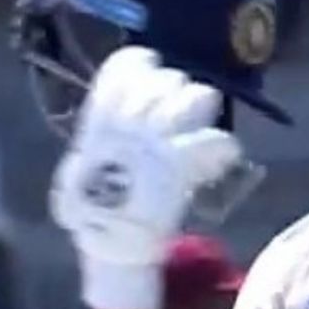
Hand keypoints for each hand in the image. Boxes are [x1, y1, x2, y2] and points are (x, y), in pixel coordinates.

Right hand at [49, 47, 243, 308]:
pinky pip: (215, 140)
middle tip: (179, 112)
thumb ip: (101, 132)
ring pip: (196, 97)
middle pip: (168, 79)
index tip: (150, 73)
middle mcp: (130, 120)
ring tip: (199, 125)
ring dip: (202, 107)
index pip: (124, 65)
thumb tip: (113, 113)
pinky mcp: (180, 166)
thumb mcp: (86, 162)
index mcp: (103, 116)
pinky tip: (220, 154)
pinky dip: (222, 146)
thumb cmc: (97, 204)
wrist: (112, 244)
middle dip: (178, 90)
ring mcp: (156, 141)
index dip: (142, 64)